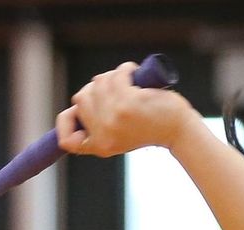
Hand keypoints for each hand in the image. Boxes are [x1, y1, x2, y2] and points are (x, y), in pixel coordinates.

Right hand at [55, 61, 201, 157]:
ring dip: (112, 76)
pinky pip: (116, 74)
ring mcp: (115, 118)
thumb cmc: (149, 128)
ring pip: (97, 83)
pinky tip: (134, 74)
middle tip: (115, 89)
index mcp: (100, 146)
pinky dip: (125, 69)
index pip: (66, 139)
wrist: (178, 130)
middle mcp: (104, 135)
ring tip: (128, 82)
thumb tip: (78, 101)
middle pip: (80, 98)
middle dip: (96, 88)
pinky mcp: (128, 102)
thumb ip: (97, 124)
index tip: (77, 111)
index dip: (66, 122)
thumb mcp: (119, 136)